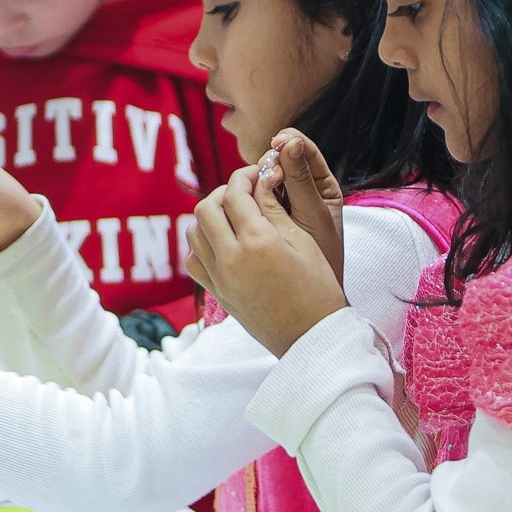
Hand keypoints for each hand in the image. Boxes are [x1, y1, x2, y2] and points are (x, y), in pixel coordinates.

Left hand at [187, 165, 349, 357]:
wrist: (313, 337)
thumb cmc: (318, 288)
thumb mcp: (304, 241)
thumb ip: (275, 209)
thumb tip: (261, 179)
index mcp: (258, 242)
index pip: (234, 194)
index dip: (243, 177)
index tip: (256, 173)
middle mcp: (232, 259)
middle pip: (206, 208)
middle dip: (222, 193)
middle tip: (243, 192)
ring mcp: (220, 278)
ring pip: (193, 233)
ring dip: (209, 217)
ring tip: (233, 215)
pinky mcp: (217, 294)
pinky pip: (193, 261)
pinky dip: (201, 245)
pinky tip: (223, 243)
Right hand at [261, 129, 346, 281]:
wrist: (311, 295)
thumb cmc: (322, 256)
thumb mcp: (313, 214)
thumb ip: (301, 181)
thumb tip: (290, 141)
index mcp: (322, 184)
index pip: (302, 149)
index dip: (289, 141)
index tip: (278, 142)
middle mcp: (300, 189)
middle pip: (279, 159)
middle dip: (269, 161)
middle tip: (265, 174)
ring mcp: (280, 202)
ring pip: (262, 178)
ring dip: (255, 179)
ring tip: (254, 191)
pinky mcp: (263, 215)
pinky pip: (252, 198)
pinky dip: (247, 196)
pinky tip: (242, 202)